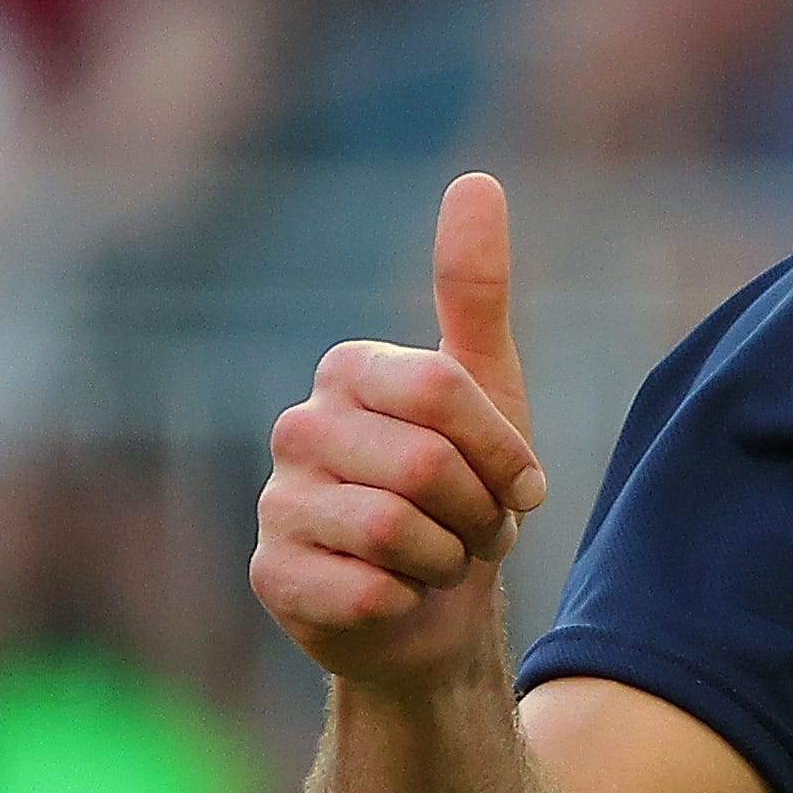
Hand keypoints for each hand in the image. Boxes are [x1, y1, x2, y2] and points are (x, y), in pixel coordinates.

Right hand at [254, 173, 554, 690]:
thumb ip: (476, 291)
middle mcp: (298, 425)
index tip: (521, 486)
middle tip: (476, 530)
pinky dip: (407, 601)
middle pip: (424, 465)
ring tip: (440, 559)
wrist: (434, 613)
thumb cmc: (463, 494)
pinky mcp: (271, 574)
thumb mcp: (489, 390)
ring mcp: (276, 500)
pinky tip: (398, 595)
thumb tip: (477, 180)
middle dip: (478, 514)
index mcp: (349, 370)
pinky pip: (363, 588)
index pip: (443, 391)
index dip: (502, 452)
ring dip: (446, 559)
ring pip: (391, 529)